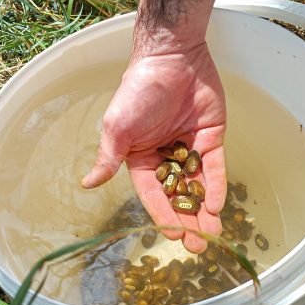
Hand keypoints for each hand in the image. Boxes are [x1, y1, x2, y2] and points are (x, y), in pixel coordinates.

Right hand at [81, 42, 225, 252]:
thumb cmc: (139, 90)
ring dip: (205, 211)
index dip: (163, 216)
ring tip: (214, 235)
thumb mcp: (118, 125)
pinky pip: (215, 166)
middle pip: (177, 195)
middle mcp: (165, 157)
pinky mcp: (211, 138)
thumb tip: (88, 184)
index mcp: (140, 158)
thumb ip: (108, 157)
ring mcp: (189, 148)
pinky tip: (217, 205)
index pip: (152, 194)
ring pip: (198, 185)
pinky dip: (216, 185)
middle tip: (199, 246)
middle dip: (188, 221)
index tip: (174, 236)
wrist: (172, 57)